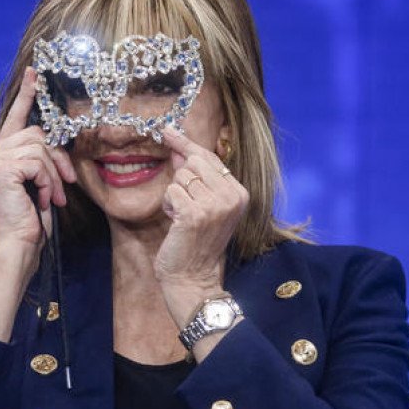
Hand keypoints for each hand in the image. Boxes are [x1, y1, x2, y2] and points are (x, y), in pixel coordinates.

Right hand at [0, 67, 76, 259]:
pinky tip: (44, 199)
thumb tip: (54, 139)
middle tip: (66, 184)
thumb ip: (38, 159)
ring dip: (54, 174)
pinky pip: (37, 162)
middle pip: (36, 134)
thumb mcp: (37, 182)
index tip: (34, 74)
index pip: (14, 119)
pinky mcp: (0, 168)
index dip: (26, 96)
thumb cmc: (29, 219)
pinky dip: (48, 181)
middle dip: (57, 158)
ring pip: (40, 148)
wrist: (17, 245)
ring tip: (53, 197)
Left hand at [155, 127, 248, 316]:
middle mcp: (232, 196)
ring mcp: (215, 205)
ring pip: (181, 176)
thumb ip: (199, 177)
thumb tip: (180, 148)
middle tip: (185, 206)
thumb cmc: (196, 242)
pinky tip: (176, 222)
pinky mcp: (195, 214)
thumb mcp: (207, 206)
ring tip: (182, 217)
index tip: (168, 130)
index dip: (187, 144)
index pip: (210, 157)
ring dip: (174, 196)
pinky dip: (168, 205)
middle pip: (193, 162)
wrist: (193, 278)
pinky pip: (171, 191)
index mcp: (240, 193)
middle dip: (182, 181)